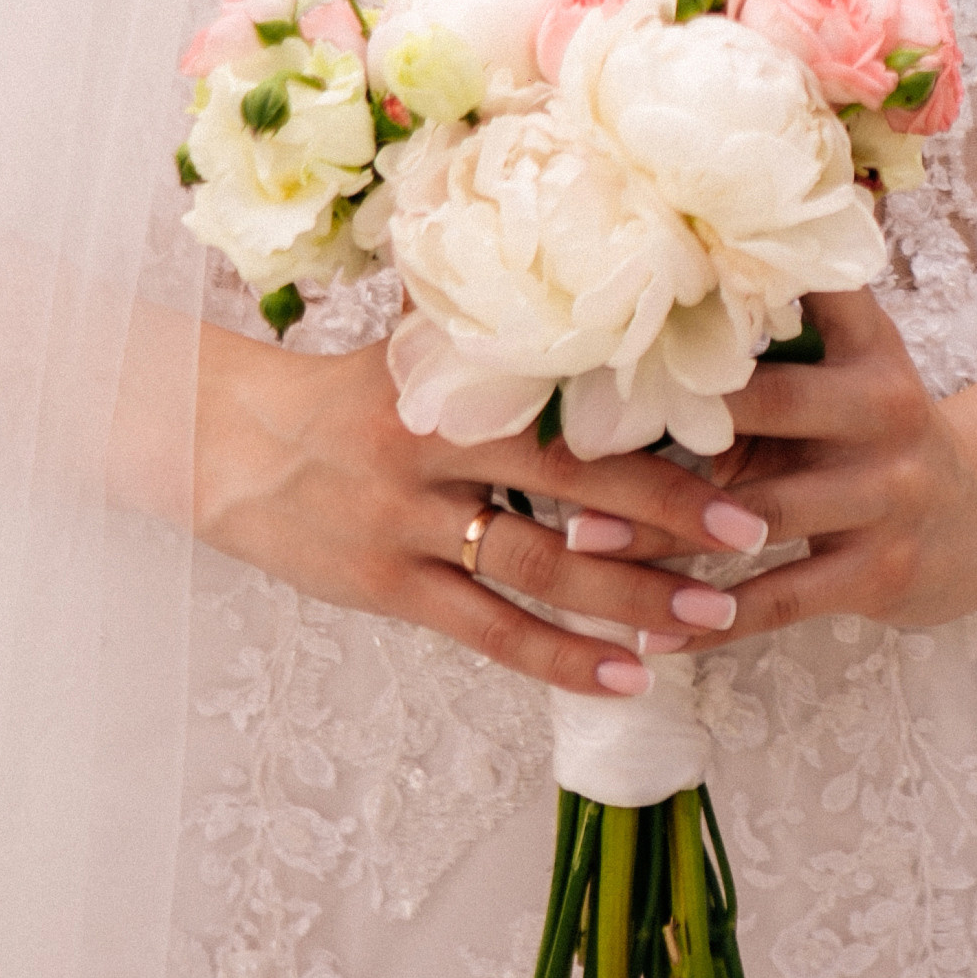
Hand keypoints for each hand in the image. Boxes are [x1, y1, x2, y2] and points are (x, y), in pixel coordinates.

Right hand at [192, 322, 779, 701]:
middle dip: (668, 514)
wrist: (223, 442)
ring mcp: (411, 525)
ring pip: (540, 569)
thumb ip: (493, 336)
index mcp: (451, 383)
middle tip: (753, 533)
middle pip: (569, 486)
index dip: (650, 424)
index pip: (568, 404)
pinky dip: (563, 658)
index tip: (735, 435)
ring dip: (632, 599)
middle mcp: (436, 450)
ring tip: (711, 617)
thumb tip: (593, 299)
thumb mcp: (411, 351)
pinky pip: (489, 633)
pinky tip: (629, 678)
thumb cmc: (336, 390)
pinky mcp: (390, 588)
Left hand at [601, 291, 976, 640]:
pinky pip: (781, 600)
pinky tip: (650, 633)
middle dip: (671, 419)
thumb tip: (638, 348)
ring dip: (662, 534)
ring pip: (757, 514)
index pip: (801, 300)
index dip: (722, 295)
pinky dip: (711, 622)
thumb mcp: (849, 370)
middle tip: (577, 434)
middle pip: (768, 405)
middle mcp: (881, 409)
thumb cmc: (876, 434)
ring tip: (581, 542)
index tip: (632, 304)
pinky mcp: (880, 572)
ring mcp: (885, 494)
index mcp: (866, 346)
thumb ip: (768, 354)